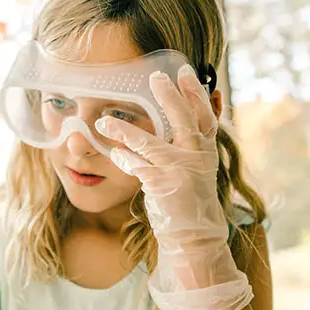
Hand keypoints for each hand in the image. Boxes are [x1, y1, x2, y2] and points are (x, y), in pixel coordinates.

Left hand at [95, 65, 251, 309]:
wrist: (195, 238)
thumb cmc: (190, 201)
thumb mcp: (195, 170)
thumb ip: (187, 145)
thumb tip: (176, 121)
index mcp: (205, 150)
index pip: (203, 115)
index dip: (194, 92)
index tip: (182, 71)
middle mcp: (196, 157)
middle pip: (183, 120)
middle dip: (169, 97)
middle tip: (154, 78)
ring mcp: (180, 171)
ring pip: (149, 143)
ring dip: (124, 130)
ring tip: (103, 121)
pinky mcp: (163, 186)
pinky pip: (137, 166)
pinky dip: (123, 158)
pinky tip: (111, 152)